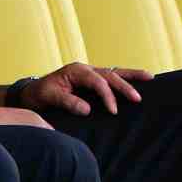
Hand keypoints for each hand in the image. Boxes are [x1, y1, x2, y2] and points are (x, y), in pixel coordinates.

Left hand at [21, 63, 152, 114]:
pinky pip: (111, 79)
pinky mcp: (91, 81)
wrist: (31, 93)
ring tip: (150, 77)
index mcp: (76, 71)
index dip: (107, 96)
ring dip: (131, 76)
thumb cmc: (39, 95)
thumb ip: (67, 101)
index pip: (97, 81)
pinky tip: (139, 82)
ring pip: (113, 72)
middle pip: (109, 74)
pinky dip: (125, 79)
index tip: (113, 111)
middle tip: (137, 99)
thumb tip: (87, 109)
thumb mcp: (49, 97)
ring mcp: (89, 74)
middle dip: (124, 85)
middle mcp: (85, 69)